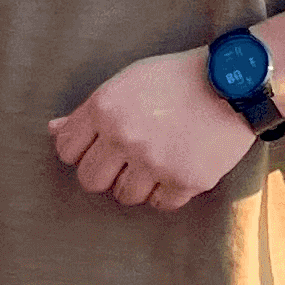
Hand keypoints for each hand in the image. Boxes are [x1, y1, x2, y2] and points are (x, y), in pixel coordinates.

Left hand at [49, 50, 255, 210]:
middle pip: (91, 181)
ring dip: (138, 183)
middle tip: (127, 160)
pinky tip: (178, 168)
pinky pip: (160, 204)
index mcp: (105, 108)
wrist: (233, 82)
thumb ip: (88, 111)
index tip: (100, 148)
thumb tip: (51, 131)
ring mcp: (156, 162)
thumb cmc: (174, 79)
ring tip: (158, 160)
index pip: (67, 151)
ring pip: (125, 196)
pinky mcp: (186, 180)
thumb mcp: (126, 82)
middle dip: (105, 173)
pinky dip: (167, 192)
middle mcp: (125, 136)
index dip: (81, 152)